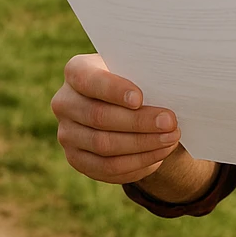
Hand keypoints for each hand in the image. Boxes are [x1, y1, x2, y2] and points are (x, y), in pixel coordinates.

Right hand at [51, 53, 181, 183]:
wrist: (120, 101)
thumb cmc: (132, 78)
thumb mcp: (135, 68)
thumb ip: (143, 75)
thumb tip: (169, 89)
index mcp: (76, 71)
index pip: (89, 80)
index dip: (114, 90)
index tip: (140, 98)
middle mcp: (65, 102)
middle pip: (99, 117)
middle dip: (139, 122)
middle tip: (170, 123)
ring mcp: (67, 133)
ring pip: (104, 146)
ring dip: (142, 145)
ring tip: (170, 140)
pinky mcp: (76, 159)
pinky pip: (106, 168)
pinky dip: (136, 164)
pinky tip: (158, 156)